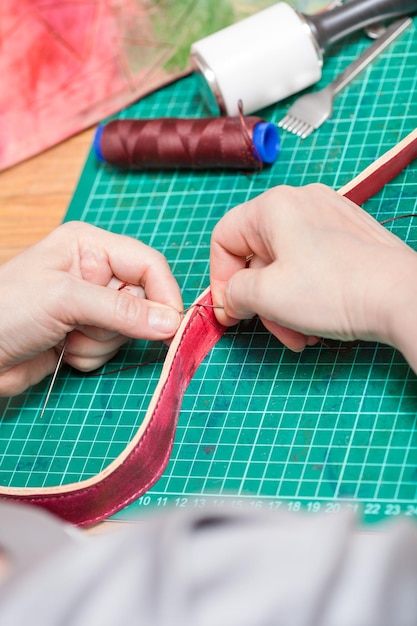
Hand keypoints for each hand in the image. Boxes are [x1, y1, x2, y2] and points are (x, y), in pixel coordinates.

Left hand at [0, 222, 182, 395]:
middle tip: (84, 325)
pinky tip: (61, 349)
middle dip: (117, 323)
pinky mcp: (84, 335)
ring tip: (65, 336)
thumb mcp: (65, 300)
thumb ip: (122, 311)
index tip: (170, 326)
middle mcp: (95, 273)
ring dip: (99, 342)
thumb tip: (172, 322)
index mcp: (90, 246)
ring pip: (128, 330)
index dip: (164, 294)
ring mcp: (90, 306)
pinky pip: (110, 350)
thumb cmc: (7, 310)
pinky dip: (89, 355)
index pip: (148, 264)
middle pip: (143, 301)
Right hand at [210, 184, 416, 367]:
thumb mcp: (266, 296)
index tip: (231, 312)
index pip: (224, 239)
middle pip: (257, 256)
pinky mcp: (350, 236)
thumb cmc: (334, 290)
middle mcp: (301, 203)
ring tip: (300, 335)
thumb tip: (233, 297)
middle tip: (272, 328)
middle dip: (260, 301)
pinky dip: (307, 294)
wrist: (402, 298)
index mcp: (274, 207)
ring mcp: (330, 217)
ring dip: (284, 305)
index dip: (219, 279)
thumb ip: (235, 293)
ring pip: (285, 265)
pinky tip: (318, 322)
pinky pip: (311, 264)